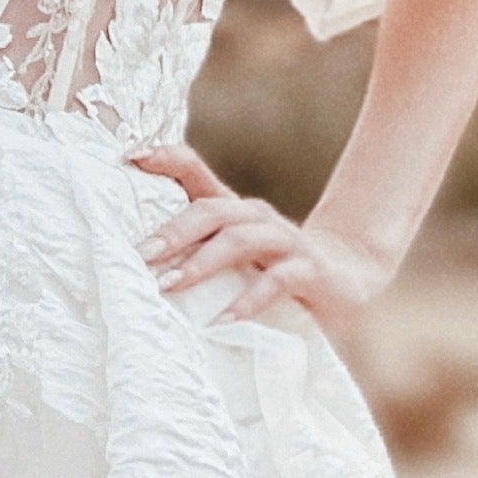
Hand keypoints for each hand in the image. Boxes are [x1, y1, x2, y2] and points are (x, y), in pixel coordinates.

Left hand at [127, 143, 394, 330]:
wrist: (347, 277)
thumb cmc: (273, 267)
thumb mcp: (232, 255)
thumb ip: (194, 249)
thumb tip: (134, 259)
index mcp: (233, 210)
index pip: (195, 173)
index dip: (166, 159)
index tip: (129, 157)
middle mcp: (256, 218)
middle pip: (212, 210)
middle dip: (173, 231)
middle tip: (140, 255)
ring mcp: (285, 241)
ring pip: (240, 240)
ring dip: (202, 262)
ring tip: (170, 285)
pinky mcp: (310, 271)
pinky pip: (277, 281)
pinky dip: (249, 300)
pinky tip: (224, 320)